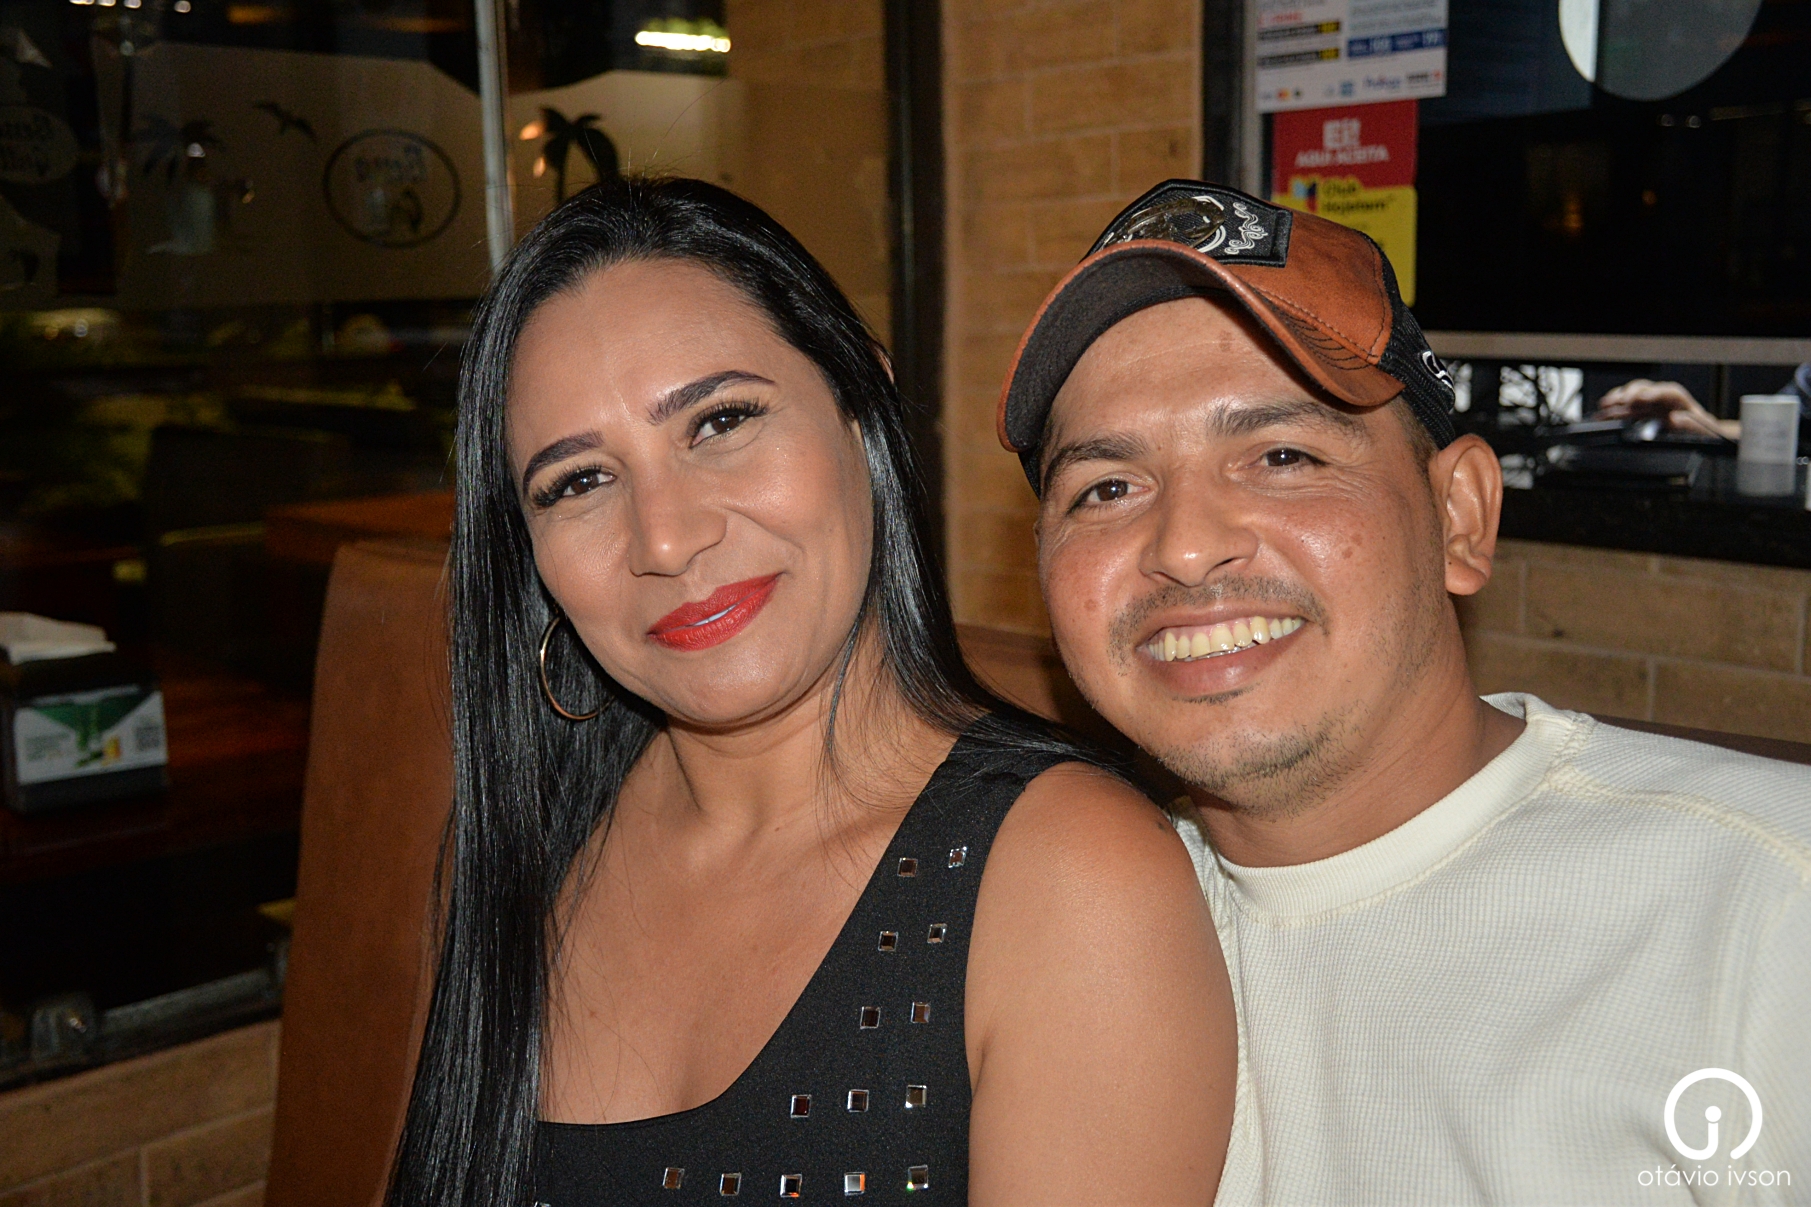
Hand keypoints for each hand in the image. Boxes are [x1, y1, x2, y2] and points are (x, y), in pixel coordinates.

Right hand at [1595, 379, 1738, 439]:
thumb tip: (1675, 420)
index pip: (1668, 392)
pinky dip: (1613, 408)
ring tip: (1605, 406)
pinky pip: (1624, 406)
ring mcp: (1649, 405)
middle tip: (1620, 401)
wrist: (1697, 436)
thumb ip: (1690, 425)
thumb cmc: (1701, 433)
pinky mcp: (1640, 413)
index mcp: (1681, 401)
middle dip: (1631, 394)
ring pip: (1632, 395)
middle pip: (1645, 390)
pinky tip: (1603, 412)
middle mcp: (1663, 399)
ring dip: (1618, 398)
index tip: (1643, 398)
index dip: (1654, 393)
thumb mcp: (1702, 432)